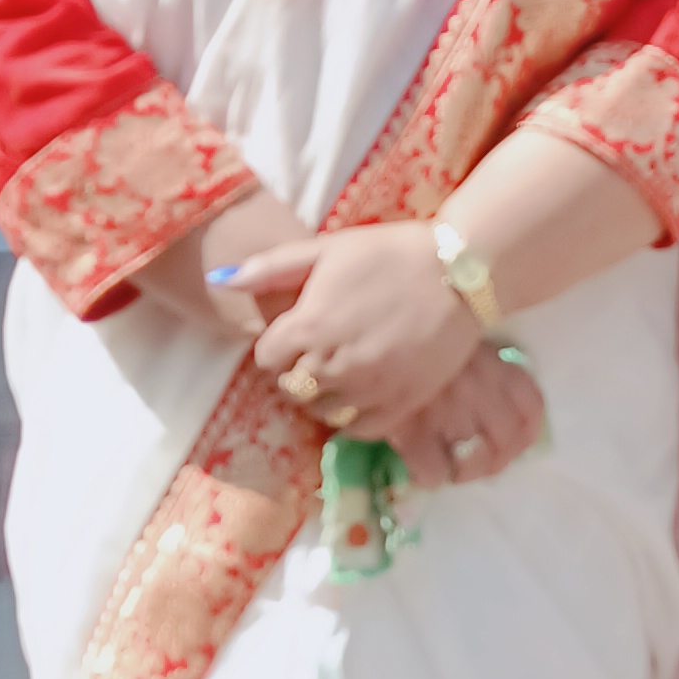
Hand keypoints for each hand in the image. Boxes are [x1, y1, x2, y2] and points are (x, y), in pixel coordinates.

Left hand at [240, 222, 491, 440]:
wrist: (459, 272)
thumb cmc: (389, 253)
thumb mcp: (327, 249)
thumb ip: (271, 267)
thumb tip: (219, 278)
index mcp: (308, 326)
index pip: (266, 357)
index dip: (276, 345)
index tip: (293, 335)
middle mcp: (333, 364)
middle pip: (291, 387)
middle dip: (295, 371)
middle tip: (316, 354)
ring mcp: (368, 388)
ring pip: (322, 412)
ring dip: (322, 396)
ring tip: (338, 374)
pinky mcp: (401, 403)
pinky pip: (360, 429)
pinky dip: (353, 418)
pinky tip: (360, 395)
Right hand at [390, 346, 549, 489]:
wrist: (372, 337)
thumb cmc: (418, 340)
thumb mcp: (461, 344)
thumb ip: (487, 372)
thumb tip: (497, 416)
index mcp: (493, 366)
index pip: (530, 409)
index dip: (525, 435)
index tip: (512, 444)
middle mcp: (479, 392)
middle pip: (505, 444)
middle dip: (493, 461)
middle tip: (475, 461)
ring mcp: (448, 414)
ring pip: (474, 464)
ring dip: (465, 472)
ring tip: (450, 465)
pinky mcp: (414, 433)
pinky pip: (435, 472)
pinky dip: (430, 475)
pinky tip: (422, 464)